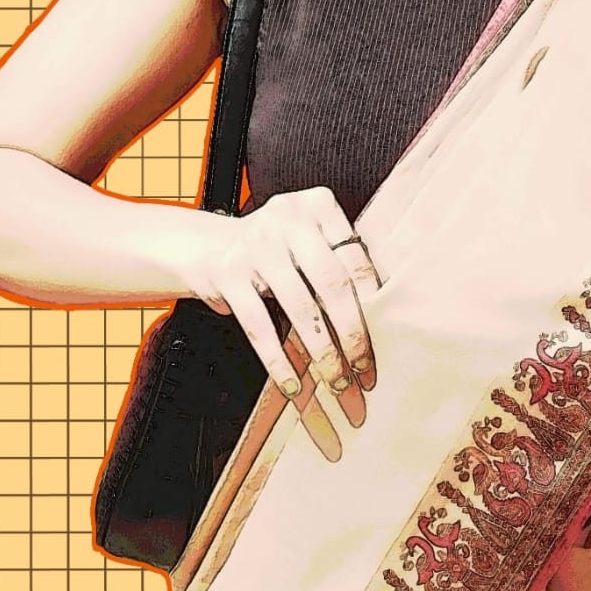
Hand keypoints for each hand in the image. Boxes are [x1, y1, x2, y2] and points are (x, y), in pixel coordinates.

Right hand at [181, 187, 382, 457]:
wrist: (204, 244)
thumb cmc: (274, 248)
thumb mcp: (306, 236)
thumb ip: (336, 260)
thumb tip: (380, 317)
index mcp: (317, 206)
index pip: (354, 257)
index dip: (373, 301)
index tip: (387, 335)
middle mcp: (289, 219)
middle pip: (332, 284)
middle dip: (353, 334)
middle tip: (366, 371)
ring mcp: (257, 245)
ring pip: (300, 308)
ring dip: (322, 353)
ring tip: (337, 383)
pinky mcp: (228, 274)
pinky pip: (259, 326)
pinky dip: (278, 360)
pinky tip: (292, 382)